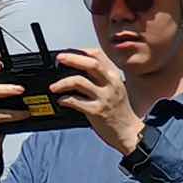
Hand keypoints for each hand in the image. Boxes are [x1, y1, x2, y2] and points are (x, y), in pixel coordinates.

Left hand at [48, 43, 146, 157]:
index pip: (98, 55)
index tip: (68, 53)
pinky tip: (61, 100)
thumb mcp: (115, 87)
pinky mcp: (96, 111)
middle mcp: (110, 84)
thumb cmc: (120, 110)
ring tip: (54, 87)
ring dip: (63, 82)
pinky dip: (65, 99)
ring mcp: (104, 97)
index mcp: (114, 76)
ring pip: (80, 82)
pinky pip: (76, 101)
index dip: (81, 51)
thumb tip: (79, 65)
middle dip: (72, 59)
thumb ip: (102, 76)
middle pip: (91, 64)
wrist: (128, 131)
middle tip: (60, 59)